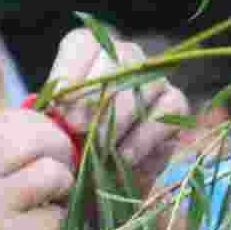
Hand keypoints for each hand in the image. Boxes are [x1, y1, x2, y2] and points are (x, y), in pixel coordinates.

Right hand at [0, 109, 75, 229]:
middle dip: (61, 153)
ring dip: (61, 194)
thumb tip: (43, 128)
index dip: (40, 131)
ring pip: (56, 175)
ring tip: (44, 210)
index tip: (46, 150)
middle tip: (60, 176)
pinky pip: (57, 220)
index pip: (13, 118)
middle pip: (41, 137)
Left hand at [46, 28, 187, 194]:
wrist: (102, 184)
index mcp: (89, 51)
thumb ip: (54, 115)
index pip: (83, 45)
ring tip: (99, 148)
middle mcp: (125, 56)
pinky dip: (141, 137)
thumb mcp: (54, 130)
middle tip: (77, 130)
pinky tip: (122, 157)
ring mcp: (154, 78)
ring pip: (143, 83)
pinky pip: (165, 111)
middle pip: (117, 58)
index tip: (58, 108)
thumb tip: (57, 113)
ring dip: (118, 118)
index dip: (71, 73)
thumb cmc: (72, 148)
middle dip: (94, 96)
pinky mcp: (176, 104)